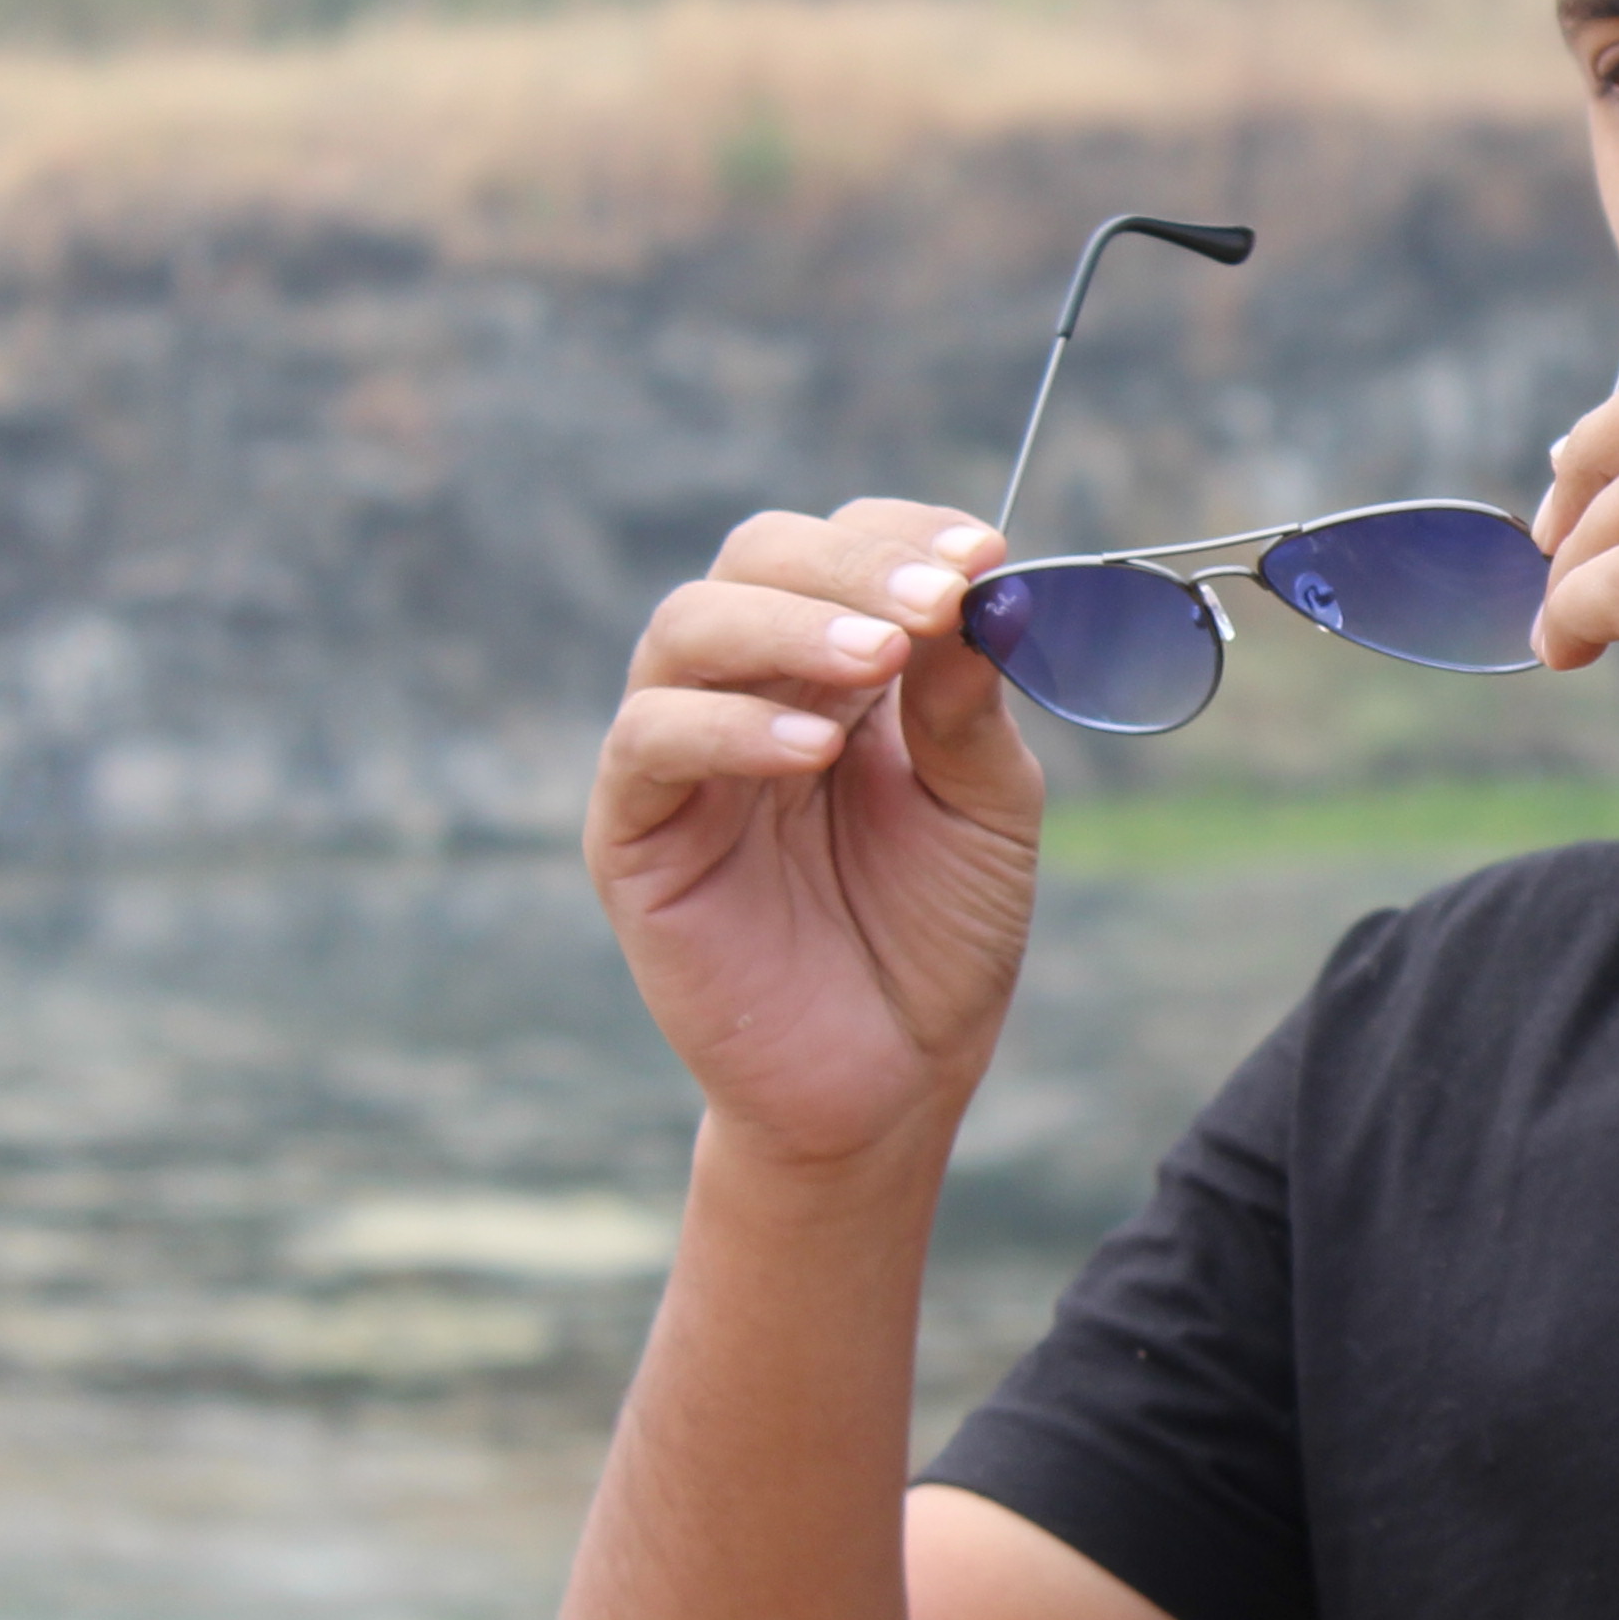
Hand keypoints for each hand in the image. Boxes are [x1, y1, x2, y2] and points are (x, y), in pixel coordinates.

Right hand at [588, 500, 1039, 1169]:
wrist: (890, 1082)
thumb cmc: (937, 939)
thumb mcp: (985, 809)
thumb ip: (969, 705)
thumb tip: (977, 592)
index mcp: (838, 670)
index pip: (846, 550)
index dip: (906, 537)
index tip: (984, 555)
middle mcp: (751, 690)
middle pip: (758, 560)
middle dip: (853, 565)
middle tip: (940, 599)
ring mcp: (683, 754)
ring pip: (689, 628)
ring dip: (790, 624)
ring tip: (879, 657)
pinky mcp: (633, 831)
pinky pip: (650, 740)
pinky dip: (729, 725)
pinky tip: (812, 753)